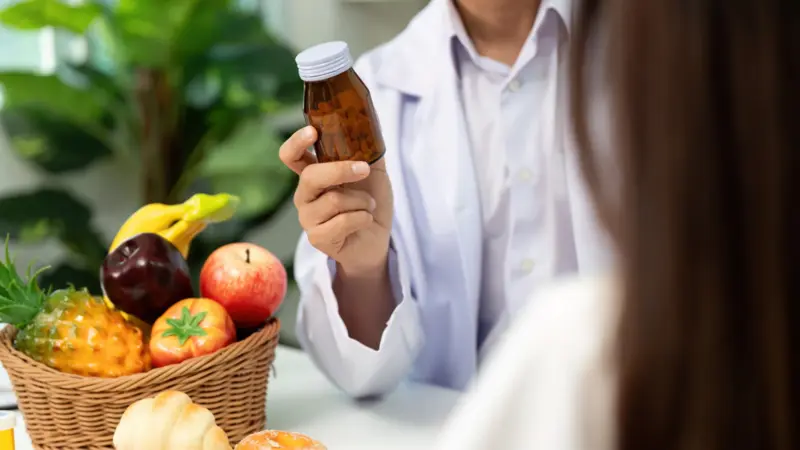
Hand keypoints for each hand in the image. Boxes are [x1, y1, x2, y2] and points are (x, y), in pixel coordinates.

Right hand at [280, 126, 392, 274]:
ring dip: (361, 201)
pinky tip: (366, 220)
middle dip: (341, 170)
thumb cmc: (370, 203)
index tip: (313, 132)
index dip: (296, 142)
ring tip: (368, 206)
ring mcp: (308, 217)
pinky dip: (362, 218)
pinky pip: (341, 222)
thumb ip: (368, 149)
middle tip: (364, 169)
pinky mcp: (317, 238)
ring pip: (333, 200)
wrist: (377, 240)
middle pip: (311, 176)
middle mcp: (305, 194)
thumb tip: (370, 121)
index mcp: (313, 174)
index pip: (291, 155)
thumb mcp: (373, 172)